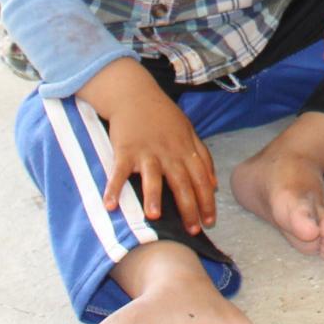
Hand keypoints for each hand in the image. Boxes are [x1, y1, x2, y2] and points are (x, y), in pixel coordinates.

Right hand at [101, 87, 217, 234]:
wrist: (134, 94)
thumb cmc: (162, 115)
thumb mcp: (188, 131)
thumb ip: (202, 156)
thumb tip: (214, 183)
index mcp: (185, 149)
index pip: (201, 179)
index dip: (207, 201)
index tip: (210, 222)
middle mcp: (169, 152)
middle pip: (181, 183)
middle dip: (188, 208)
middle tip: (191, 230)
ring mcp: (146, 151)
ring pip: (152, 177)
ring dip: (153, 197)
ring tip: (154, 217)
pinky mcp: (125, 150)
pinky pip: (118, 172)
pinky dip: (113, 188)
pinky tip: (110, 205)